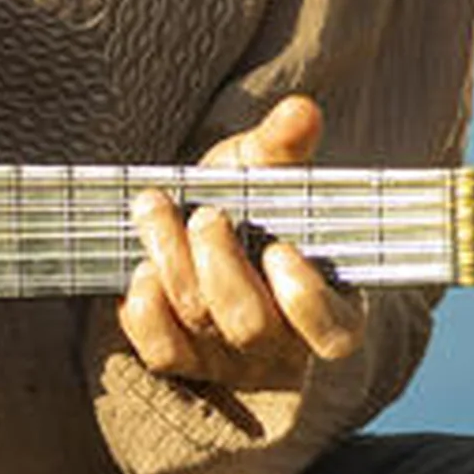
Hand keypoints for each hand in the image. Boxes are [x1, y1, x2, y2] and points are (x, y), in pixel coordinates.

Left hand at [120, 93, 366, 388]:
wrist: (202, 227)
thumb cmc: (251, 203)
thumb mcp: (267, 172)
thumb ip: (284, 147)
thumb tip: (301, 111)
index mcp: (327, 306)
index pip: (332, 332)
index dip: (305, 301)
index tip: (280, 249)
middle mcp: (280, 345)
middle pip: (250, 324)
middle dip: (220, 267)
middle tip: (206, 216)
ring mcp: (229, 359)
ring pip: (201, 326)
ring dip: (173, 263)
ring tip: (155, 209)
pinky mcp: (183, 362)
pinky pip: (161, 352)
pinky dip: (145, 310)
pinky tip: (141, 269)